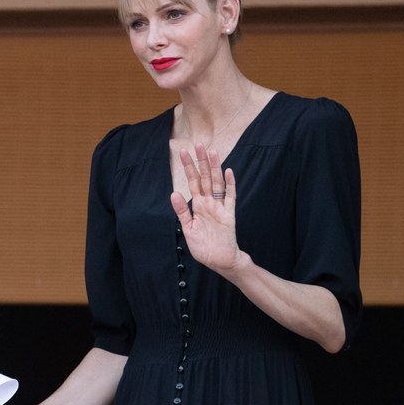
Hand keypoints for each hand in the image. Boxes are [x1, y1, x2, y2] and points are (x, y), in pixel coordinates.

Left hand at [170, 143, 242, 273]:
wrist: (219, 260)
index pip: (193, 182)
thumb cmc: (203, 246)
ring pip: (217, 183)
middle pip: (205, 178)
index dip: (189, 167)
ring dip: (215, 167)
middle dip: (201, 161)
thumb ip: (181, 211)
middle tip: (198, 144)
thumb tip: (173, 193)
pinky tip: (228, 171)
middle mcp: (209, 203)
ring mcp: (220, 207)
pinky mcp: (229, 215)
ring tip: (212, 151)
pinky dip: (230, 184)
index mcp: (198, 206)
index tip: (183, 152)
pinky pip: (230, 197)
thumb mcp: (188, 228)